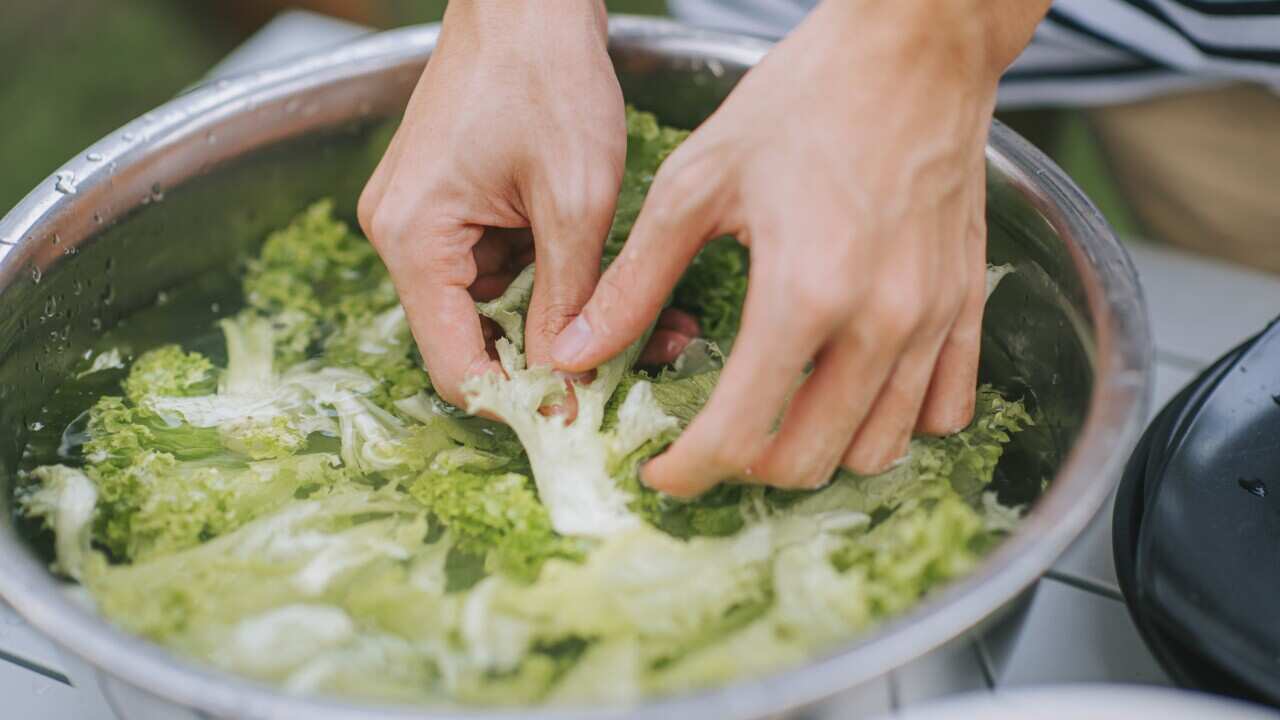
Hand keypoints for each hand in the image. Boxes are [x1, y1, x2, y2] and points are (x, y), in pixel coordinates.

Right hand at [359, 0, 624, 407]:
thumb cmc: (548, 77)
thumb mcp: (575, 201)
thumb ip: (567, 300)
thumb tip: (565, 384)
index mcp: (416, 240)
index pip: (456, 366)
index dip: (519, 403)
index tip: (582, 419)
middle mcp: (403, 237)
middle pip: (473, 341)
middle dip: (553, 362)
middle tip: (636, 368)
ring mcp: (424, 220)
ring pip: (494, 308)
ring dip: (562, 322)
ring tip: (649, 324)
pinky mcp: (451, 205)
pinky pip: (499, 269)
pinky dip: (551, 282)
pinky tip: (607, 280)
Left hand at [553, 0, 1046, 495]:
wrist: (915, 48)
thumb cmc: (805, 99)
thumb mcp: (697, 183)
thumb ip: (636, 280)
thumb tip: (576, 350)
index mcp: (803, 293)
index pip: (740, 433)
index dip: (688, 471)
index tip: (661, 472)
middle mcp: (879, 321)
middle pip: (810, 460)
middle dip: (747, 468)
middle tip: (712, 441)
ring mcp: (932, 318)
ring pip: (878, 448)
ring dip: (819, 453)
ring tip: (777, 418)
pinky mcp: (966, 304)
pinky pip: (944, 407)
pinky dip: (896, 422)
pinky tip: (855, 391)